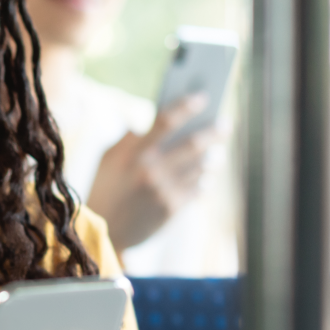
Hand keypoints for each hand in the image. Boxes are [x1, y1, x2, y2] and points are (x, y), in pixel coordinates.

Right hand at [86, 94, 217, 249]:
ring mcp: (163, 190)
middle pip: (192, 144)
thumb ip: (130, 138)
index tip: (202, 97)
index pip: (165, 121)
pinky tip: (208, 176)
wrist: (103, 232)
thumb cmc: (105, 189)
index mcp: (132, 152)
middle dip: (213, 132)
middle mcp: (150, 170)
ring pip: (200, 167)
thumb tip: (153, 120)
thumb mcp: (108, 159)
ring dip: (213, 157)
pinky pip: (198, 188)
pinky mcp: (171, 209)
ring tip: (218, 152)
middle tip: (225, 124)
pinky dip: (205, 180)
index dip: (186, 106)